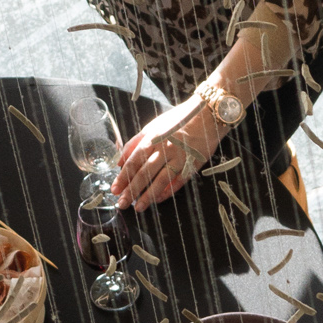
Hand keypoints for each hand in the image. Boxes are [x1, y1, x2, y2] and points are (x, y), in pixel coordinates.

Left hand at [115, 93, 225, 211]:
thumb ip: (135, 142)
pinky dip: (167, 192)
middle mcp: (164, 149)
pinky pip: (177, 182)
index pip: (133, 161)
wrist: (207, 115)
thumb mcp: (153, 126)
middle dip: (131, 190)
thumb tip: (120, 161)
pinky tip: (157, 200)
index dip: (123, 177)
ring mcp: (179, 158)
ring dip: (147, 196)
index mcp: (152, 138)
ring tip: (138, 207)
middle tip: (121, 203)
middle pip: (144, 173)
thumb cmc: (178, 120)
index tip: (115, 189)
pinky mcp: (192, 165)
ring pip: (160, 180)